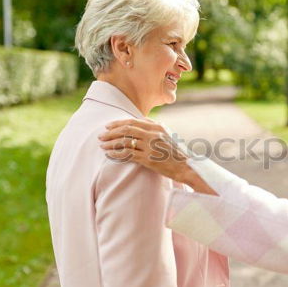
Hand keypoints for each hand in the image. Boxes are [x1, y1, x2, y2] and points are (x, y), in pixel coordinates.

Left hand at [98, 119, 216, 194]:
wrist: (186, 166)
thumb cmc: (176, 152)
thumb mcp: (167, 134)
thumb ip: (154, 126)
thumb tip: (139, 120)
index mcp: (157, 127)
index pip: (133, 122)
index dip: (118, 123)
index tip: (108, 126)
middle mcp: (153, 134)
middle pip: (126, 129)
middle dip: (111, 132)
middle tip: (101, 136)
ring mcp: (150, 146)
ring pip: (125, 141)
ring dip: (111, 143)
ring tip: (102, 146)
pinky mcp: (148, 159)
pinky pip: (127, 154)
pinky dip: (116, 154)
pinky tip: (109, 155)